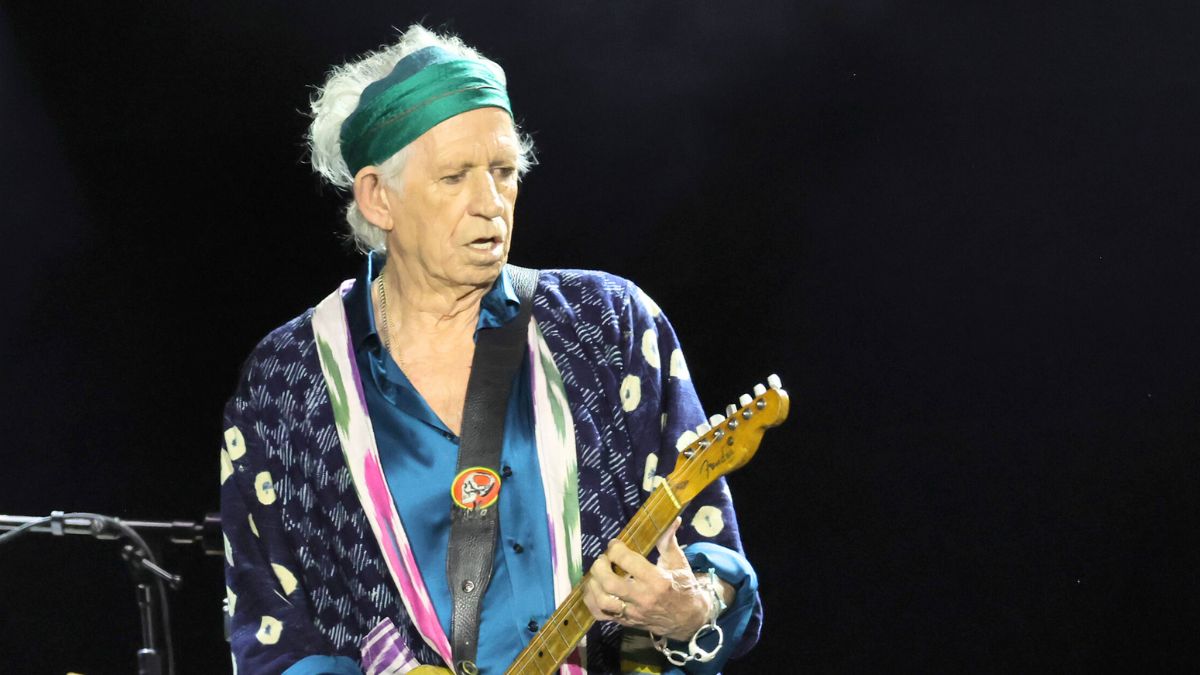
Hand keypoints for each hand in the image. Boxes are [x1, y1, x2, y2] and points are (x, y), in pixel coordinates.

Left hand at [582, 518, 711, 639]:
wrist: (689, 620)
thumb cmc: (684, 588)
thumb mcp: (679, 563)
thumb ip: (669, 541)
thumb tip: (672, 519)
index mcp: (657, 580)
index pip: (627, 561)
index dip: (615, 548)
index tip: (614, 544)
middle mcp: (643, 597)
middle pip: (609, 582)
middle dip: (599, 566)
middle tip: (602, 559)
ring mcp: (633, 612)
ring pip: (602, 601)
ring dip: (594, 585)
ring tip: (597, 575)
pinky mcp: (627, 622)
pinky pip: (602, 615)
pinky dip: (592, 602)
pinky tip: (595, 590)